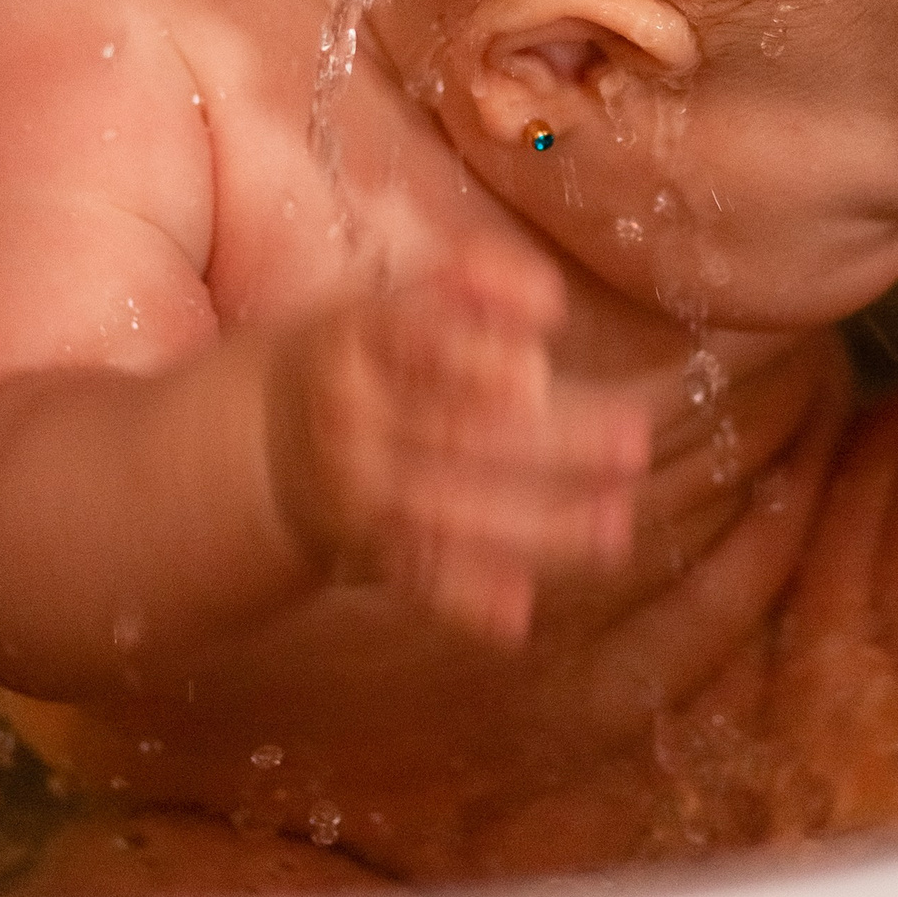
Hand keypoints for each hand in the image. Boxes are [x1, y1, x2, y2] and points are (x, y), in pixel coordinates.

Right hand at [264, 237, 653, 644]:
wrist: (262, 437)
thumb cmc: (368, 349)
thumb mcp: (400, 296)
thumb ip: (476, 281)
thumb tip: (550, 300)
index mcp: (358, 336)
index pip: (415, 341)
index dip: (471, 356)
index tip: (537, 367)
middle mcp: (349, 414)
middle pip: (454, 432)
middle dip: (550, 444)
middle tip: (635, 447)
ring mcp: (352, 488)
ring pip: (445, 511)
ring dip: (534, 528)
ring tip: (614, 529)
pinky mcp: (361, 546)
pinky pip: (414, 575)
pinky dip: (462, 598)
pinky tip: (518, 616)